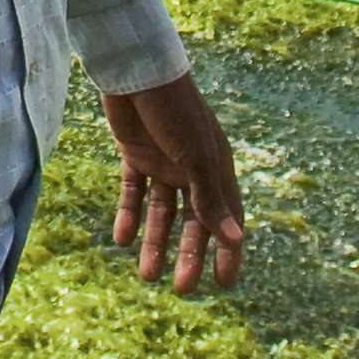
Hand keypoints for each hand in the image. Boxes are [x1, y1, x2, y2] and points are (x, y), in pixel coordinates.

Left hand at [101, 73, 246, 294]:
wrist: (135, 69)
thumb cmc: (175, 111)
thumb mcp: (195, 158)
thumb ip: (211, 200)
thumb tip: (236, 240)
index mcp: (217, 167)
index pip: (228, 217)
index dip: (228, 250)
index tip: (224, 284)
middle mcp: (193, 167)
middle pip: (194, 221)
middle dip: (189, 254)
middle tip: (182, 289)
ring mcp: (164, 161)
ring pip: (162, 211)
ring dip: (156, 242)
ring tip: (147, 274)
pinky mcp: (135, 153)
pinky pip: (133, 191)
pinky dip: (128, 214)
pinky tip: (122, 239)